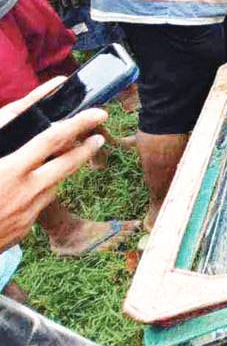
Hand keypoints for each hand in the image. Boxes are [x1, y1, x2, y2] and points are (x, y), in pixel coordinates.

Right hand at [0, 79, 106, 252]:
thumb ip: (3, 136)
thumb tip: (21, 115)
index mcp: (10, 170)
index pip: (53, 140)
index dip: (78, 124)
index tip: (98, 114)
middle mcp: (25, 192)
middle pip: (67, 165)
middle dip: (86, 149)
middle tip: (98, 137)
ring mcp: (27, 214)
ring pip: (53, 186)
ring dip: (56, 173)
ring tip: (55, 160)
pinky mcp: (23, 230)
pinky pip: (36, 206)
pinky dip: (34, 195)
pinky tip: (20, 193)